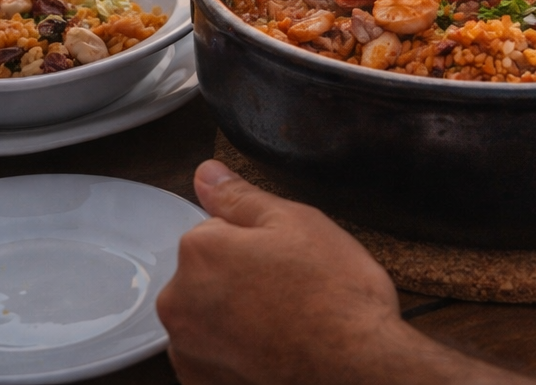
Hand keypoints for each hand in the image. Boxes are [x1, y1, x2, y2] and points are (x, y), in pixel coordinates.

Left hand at [158, 161, 535, 384]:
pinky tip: (276, 349)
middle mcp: (180, 304)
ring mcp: (188, 351)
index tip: (287, 257)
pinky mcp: (202, 384)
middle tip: (291, 288)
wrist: (355, 369)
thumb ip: (240, 196)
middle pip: (207, 273)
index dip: (257, 240)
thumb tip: (206, 173)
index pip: (217, 228)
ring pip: (210, 315)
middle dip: (241, 277)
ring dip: (237, 316)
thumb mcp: (296, 222)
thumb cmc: (333, 296)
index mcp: (199, 252)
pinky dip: (238, 351)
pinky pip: (215, 353)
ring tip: (287, 323)